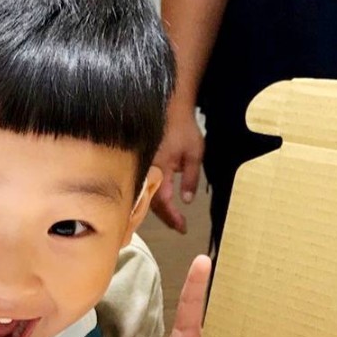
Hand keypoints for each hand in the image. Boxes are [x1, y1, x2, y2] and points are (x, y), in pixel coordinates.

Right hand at [150, 105, 204, 233]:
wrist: (169, 108)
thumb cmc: (184, 129)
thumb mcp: (195, 154)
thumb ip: (191, 179)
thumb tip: (186, 201)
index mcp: (161, 170)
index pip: (164, 202)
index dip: (173, 218)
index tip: (183, 228)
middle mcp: (148, 171)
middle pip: (152, 204)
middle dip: (166, 218)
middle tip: (179, 226)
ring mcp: (142, 168)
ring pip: (146, 196)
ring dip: (159, 210)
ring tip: (171, 218)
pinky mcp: (142, 164)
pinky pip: (144, 186)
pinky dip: (152, 198)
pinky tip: (160, 202)